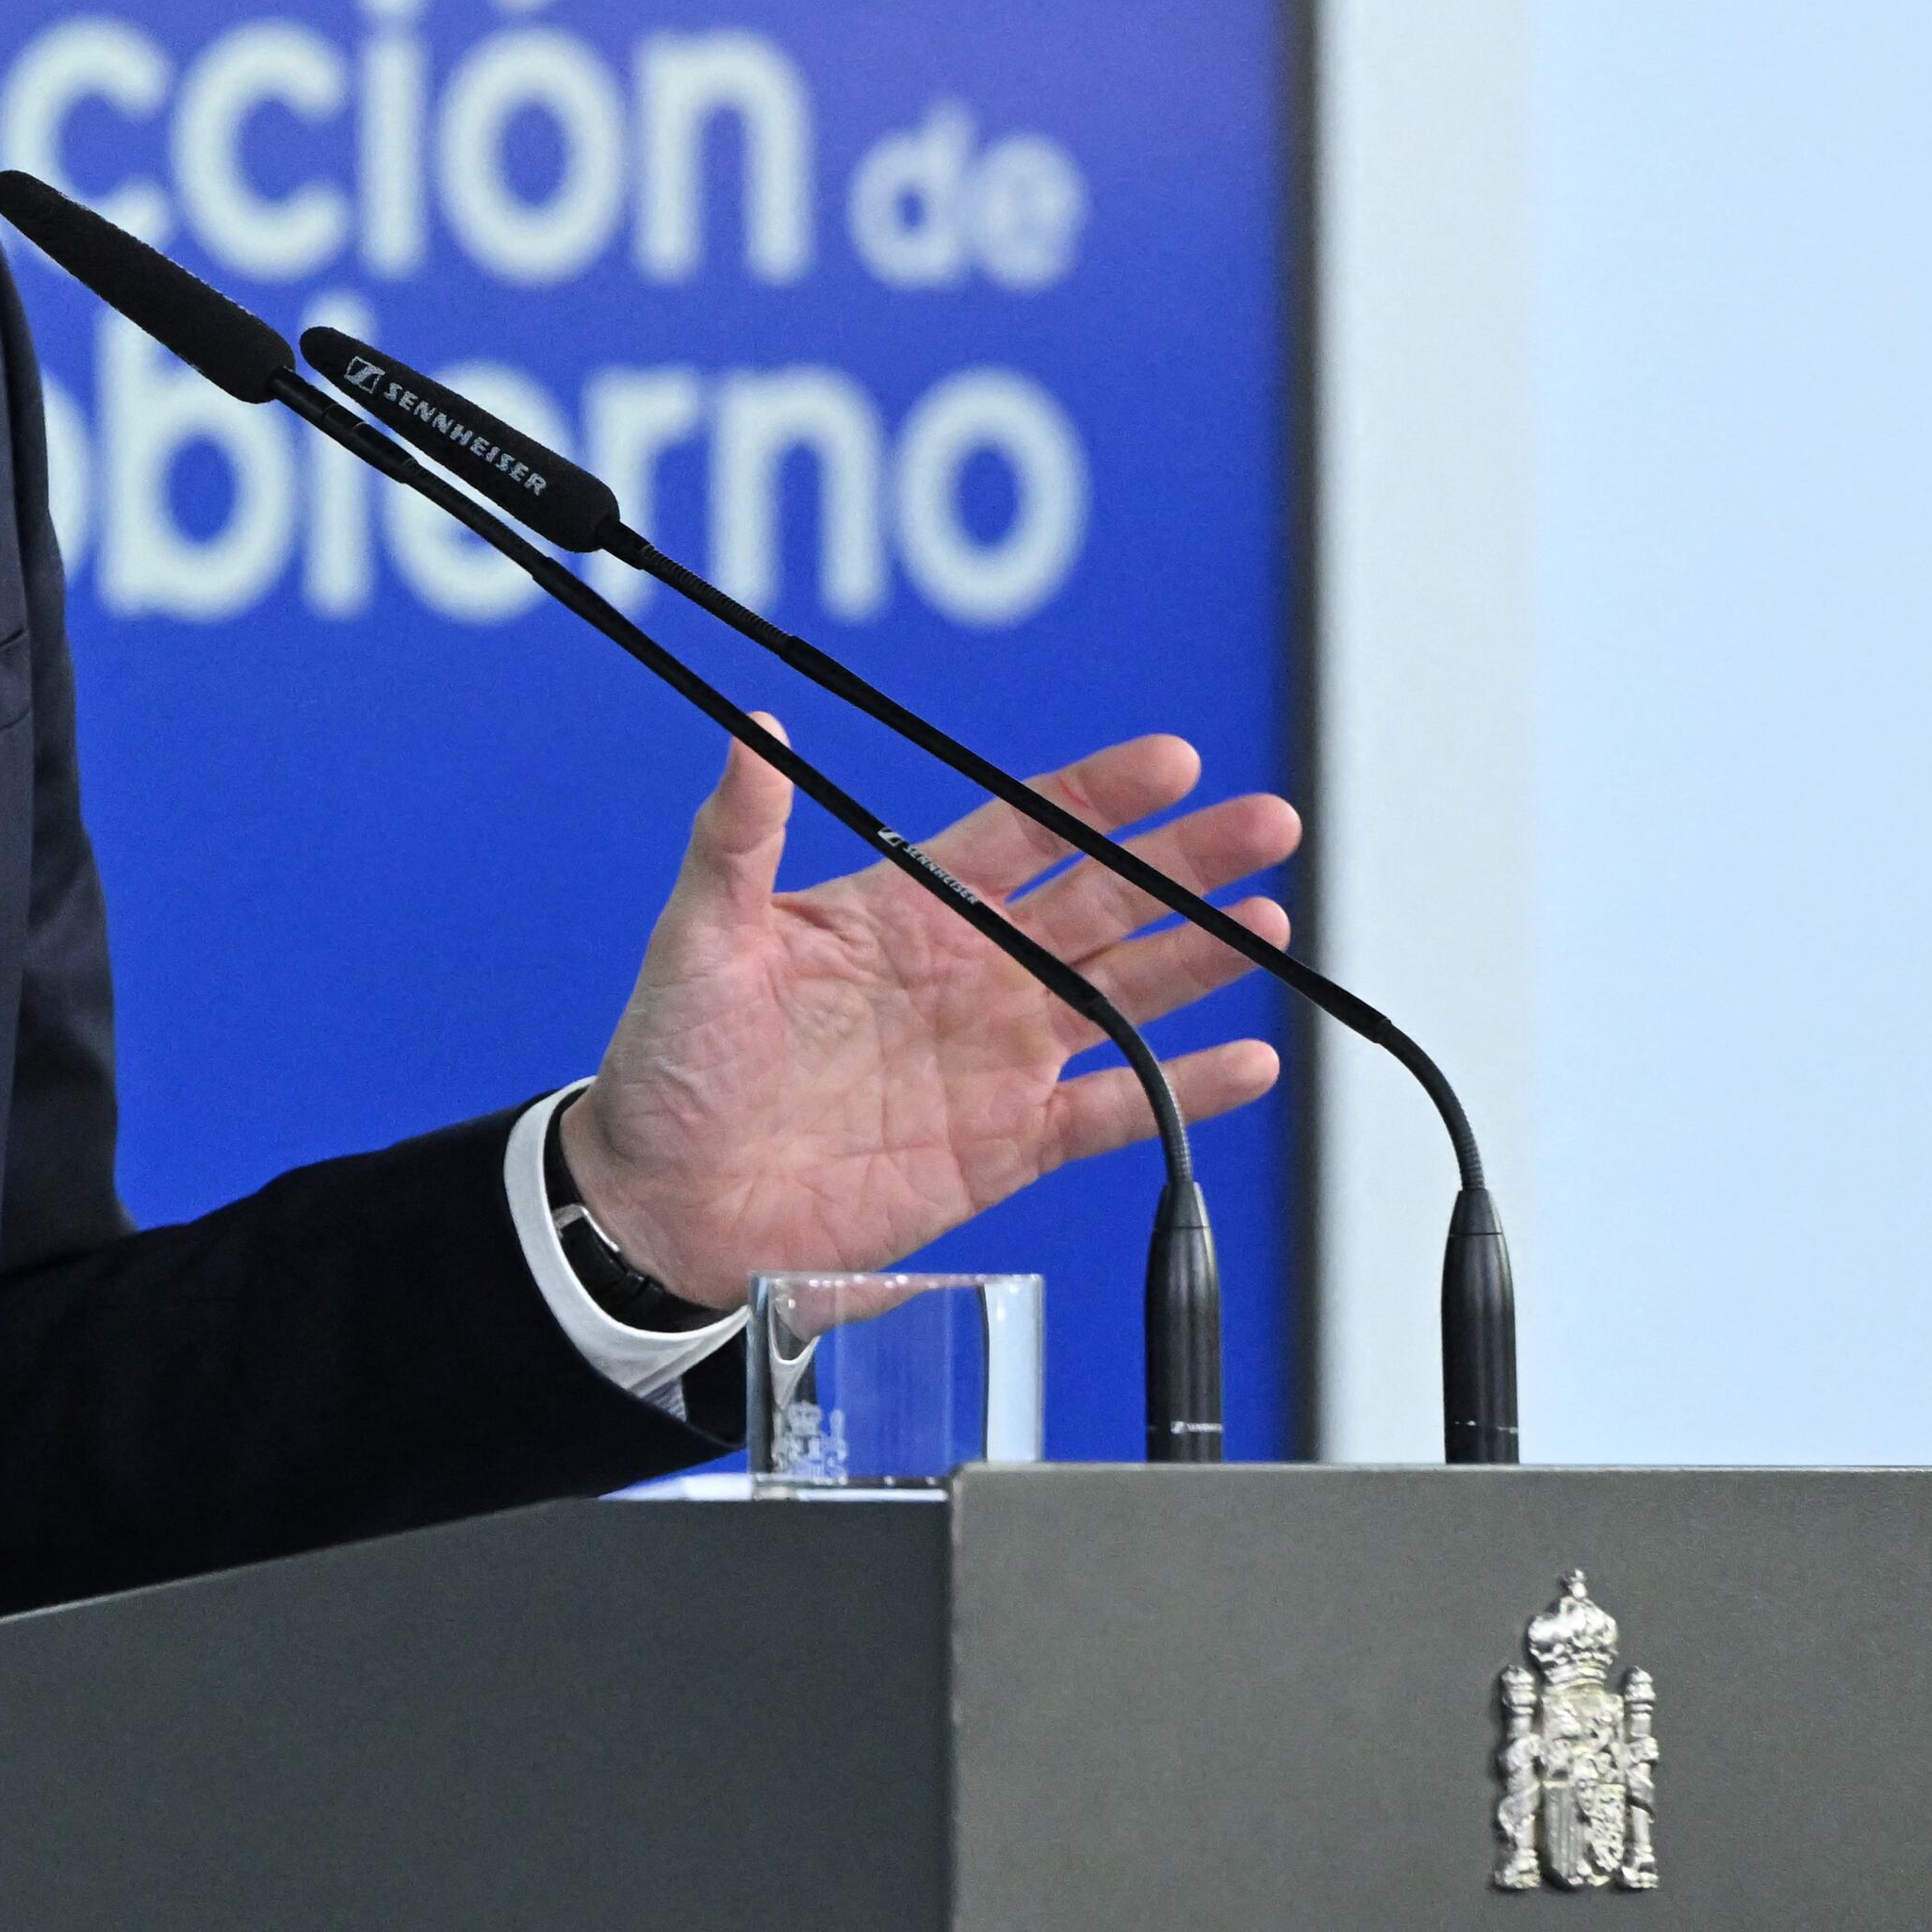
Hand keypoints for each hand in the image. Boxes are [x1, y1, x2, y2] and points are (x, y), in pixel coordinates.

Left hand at [559, 730, 1295, 1307]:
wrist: (662, 1201)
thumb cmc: (670, 1063)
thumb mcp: (700, 936)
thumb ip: (737, 835)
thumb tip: (754, 729)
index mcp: (905, 910)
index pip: (1023, 832)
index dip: (1098, 797)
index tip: (1172, 761)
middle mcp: (966, 974)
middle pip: (1101, 902)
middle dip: (1185, 862)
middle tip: (1266, 823)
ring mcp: (993, 1060)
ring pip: (1122, 995)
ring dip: (1198, 961)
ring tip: (1270, 924)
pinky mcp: (1003, 1146)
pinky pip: (1110, 1112)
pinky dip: (1181, 1091)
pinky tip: (1245, 1062)